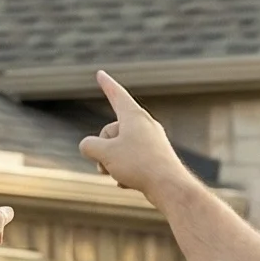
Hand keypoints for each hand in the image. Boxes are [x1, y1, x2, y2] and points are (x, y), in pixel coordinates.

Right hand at [78, 71, 188, 198]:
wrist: (170, 187)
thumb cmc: (138, 166)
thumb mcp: (104, 154)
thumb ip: (89, 146)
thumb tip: (89, 147)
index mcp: (134, 116)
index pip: (117, 95)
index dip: (106, 84)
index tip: (100, 73)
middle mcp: (145, 125)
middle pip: (111, 131)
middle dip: (103, 148)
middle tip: (107, 163)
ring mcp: (152, 142)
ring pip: (120, 149)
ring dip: (111, 163)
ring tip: (118, 175)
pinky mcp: (156, 158)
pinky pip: (131, 162)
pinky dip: (124, 173)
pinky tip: (127, 184)